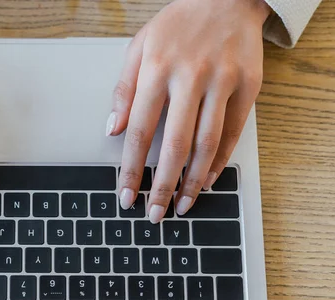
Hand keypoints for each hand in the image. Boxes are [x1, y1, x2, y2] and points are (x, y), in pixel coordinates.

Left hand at [108, 0, 270, 222]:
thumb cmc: (177, 24)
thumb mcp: (139, 47)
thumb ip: (123, 89)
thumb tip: (113, 130)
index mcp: (157, 70)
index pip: (140, 130)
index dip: (132, 169)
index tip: (126, 196)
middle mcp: (190, 78)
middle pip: (174, 145)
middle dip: (162, 186)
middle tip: (155, 214)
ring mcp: (222, 82)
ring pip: (206, 144)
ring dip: (192, 181)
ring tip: (181, 205)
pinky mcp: (248, 85)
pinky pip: (234, 132)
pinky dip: (220, 161)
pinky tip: (207, 180)